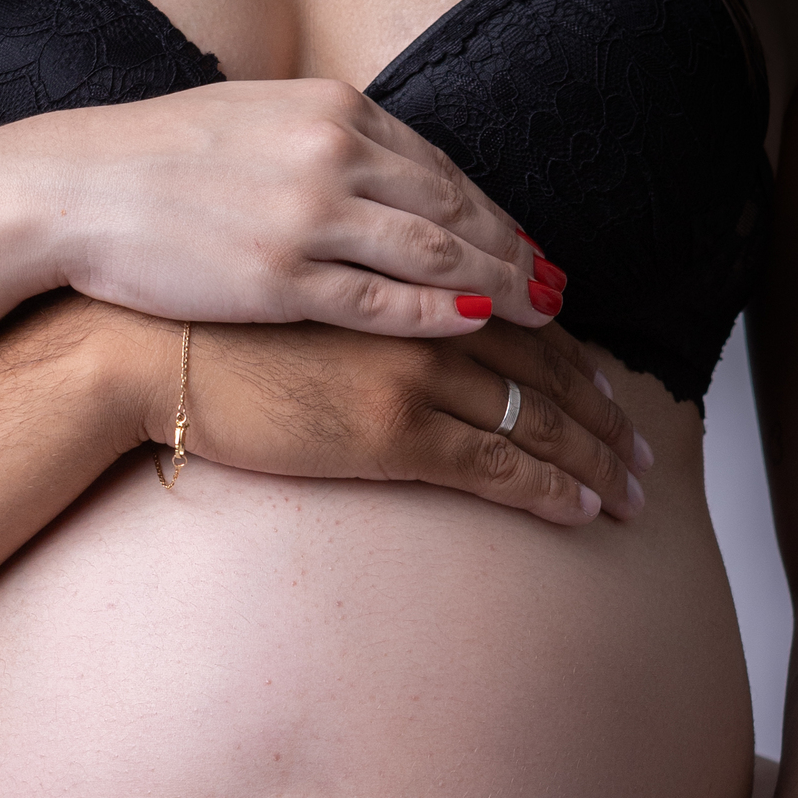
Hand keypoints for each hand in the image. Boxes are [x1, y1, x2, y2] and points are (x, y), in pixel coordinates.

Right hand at [11, 78, 564, 333]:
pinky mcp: (278, 279)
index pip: (441, 166)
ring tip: (540, 317)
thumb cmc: (154, 162)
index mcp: (331, 109)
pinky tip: (478, 331)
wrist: (70, 190)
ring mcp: (308, 217)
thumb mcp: (254, 122)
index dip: (496, 213)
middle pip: (456, 208)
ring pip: (435, 254)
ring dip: (498, 286)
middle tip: (560, 290)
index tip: (529, 246)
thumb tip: (377, 171)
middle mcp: (332, 154)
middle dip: (516, 251)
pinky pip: (381, 301)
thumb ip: (323, 141)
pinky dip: (439, 314)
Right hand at [111, 304, 648, 525]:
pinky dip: (548, 489)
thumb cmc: (215, 327)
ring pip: (537, 422)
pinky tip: (581, 510)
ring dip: (595, 462)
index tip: (614, 399)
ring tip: (631, 496)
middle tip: (645, 457)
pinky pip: (495, 466)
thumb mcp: (304, 297)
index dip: (581, 367)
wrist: (152, 347)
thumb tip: (391, 349)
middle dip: (607, 421)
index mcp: (412, 287)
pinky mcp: (390, 434)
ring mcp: (414, 377)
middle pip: (549, 373)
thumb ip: (364, 315)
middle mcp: (428, 323)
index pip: (523, 328)